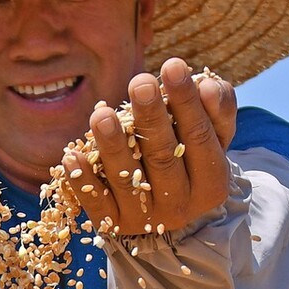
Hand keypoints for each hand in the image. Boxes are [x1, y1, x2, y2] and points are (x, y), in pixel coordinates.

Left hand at [63, 58, 236, 236]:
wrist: (167, 210)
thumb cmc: (190, 157)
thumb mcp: (213, 136)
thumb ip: (216, 109)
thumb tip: (208, 84)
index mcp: (211, 183)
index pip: (199, 137)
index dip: (187, 102)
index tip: (173, 65)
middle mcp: (181, 205)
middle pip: (163, 157)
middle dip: (151, 118)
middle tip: (140, 83)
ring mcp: (145, 218)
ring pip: (127, 180)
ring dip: (112, 146)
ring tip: (101, 114)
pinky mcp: (114, 224)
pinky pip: (96, 204)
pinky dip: (83, 180)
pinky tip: (71, 155)